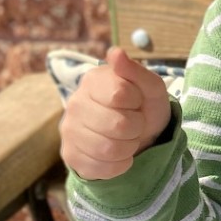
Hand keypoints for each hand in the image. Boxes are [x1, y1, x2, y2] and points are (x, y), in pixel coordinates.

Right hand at [61, 47, 172, 180]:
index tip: (136, 102)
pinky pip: (101, 168)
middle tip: (134, 123)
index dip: (137, 102)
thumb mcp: (151, 88)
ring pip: (109, 148)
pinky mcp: (70, 156)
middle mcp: (74, 103)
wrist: (138, 137)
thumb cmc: (144, 108)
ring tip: (127, 138)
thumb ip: (135, 70)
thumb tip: (115, 52)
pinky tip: (118, 154)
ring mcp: (69, 130)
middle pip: (118, 125)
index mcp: (93, 80)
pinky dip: (119, 164)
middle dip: (136, 127)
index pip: (120, 94)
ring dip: (129, 146)